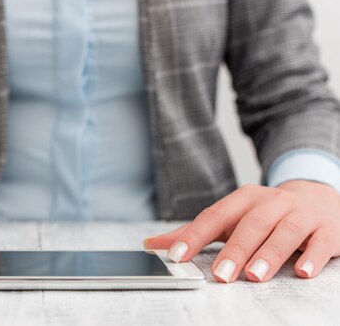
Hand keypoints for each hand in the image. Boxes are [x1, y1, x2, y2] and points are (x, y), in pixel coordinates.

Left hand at [144, 181, 339, 282]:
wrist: (318, 198)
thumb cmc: (265, 214)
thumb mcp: (230, 217)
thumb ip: (194, 231)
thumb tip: (152, 244)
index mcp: (243, 199)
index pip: (214, 216)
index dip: (195, 236)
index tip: (177, 255)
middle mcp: (271, 203)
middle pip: (250, 225)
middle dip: (234, 251)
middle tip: (220, 276)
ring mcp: (300, 215)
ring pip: (284, 232)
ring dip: (269, 255)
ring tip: (255, 276)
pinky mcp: (326, 230)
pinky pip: (319, 243)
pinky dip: (311, 257)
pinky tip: (303, 272)